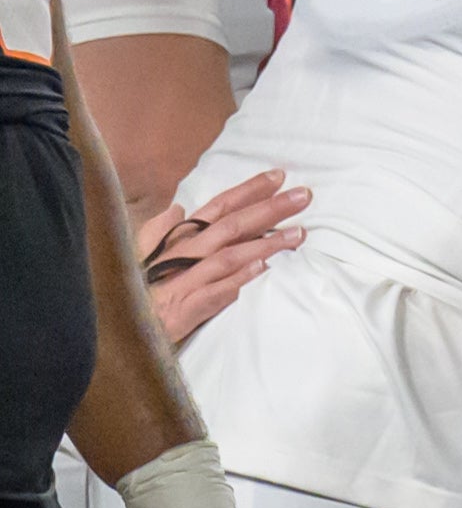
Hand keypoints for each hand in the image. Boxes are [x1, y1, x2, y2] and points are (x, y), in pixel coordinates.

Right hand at [139, 168, 305, 342]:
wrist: (111, 331)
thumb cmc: (130, 292)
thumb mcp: (137, 256)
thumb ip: (158, 231)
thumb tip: (178, 208)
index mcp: (177, 240)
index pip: (217, 208)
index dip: (249, 191)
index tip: (279, 176)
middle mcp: (183, 255)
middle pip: (231, 226)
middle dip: (269, 209)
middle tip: (304, 195)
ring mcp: (183, 282)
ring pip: (229, 255)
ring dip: (265, 242)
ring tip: (299, 234)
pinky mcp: (183, 310)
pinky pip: (215, 292)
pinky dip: (238, 279)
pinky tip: (262, 268)